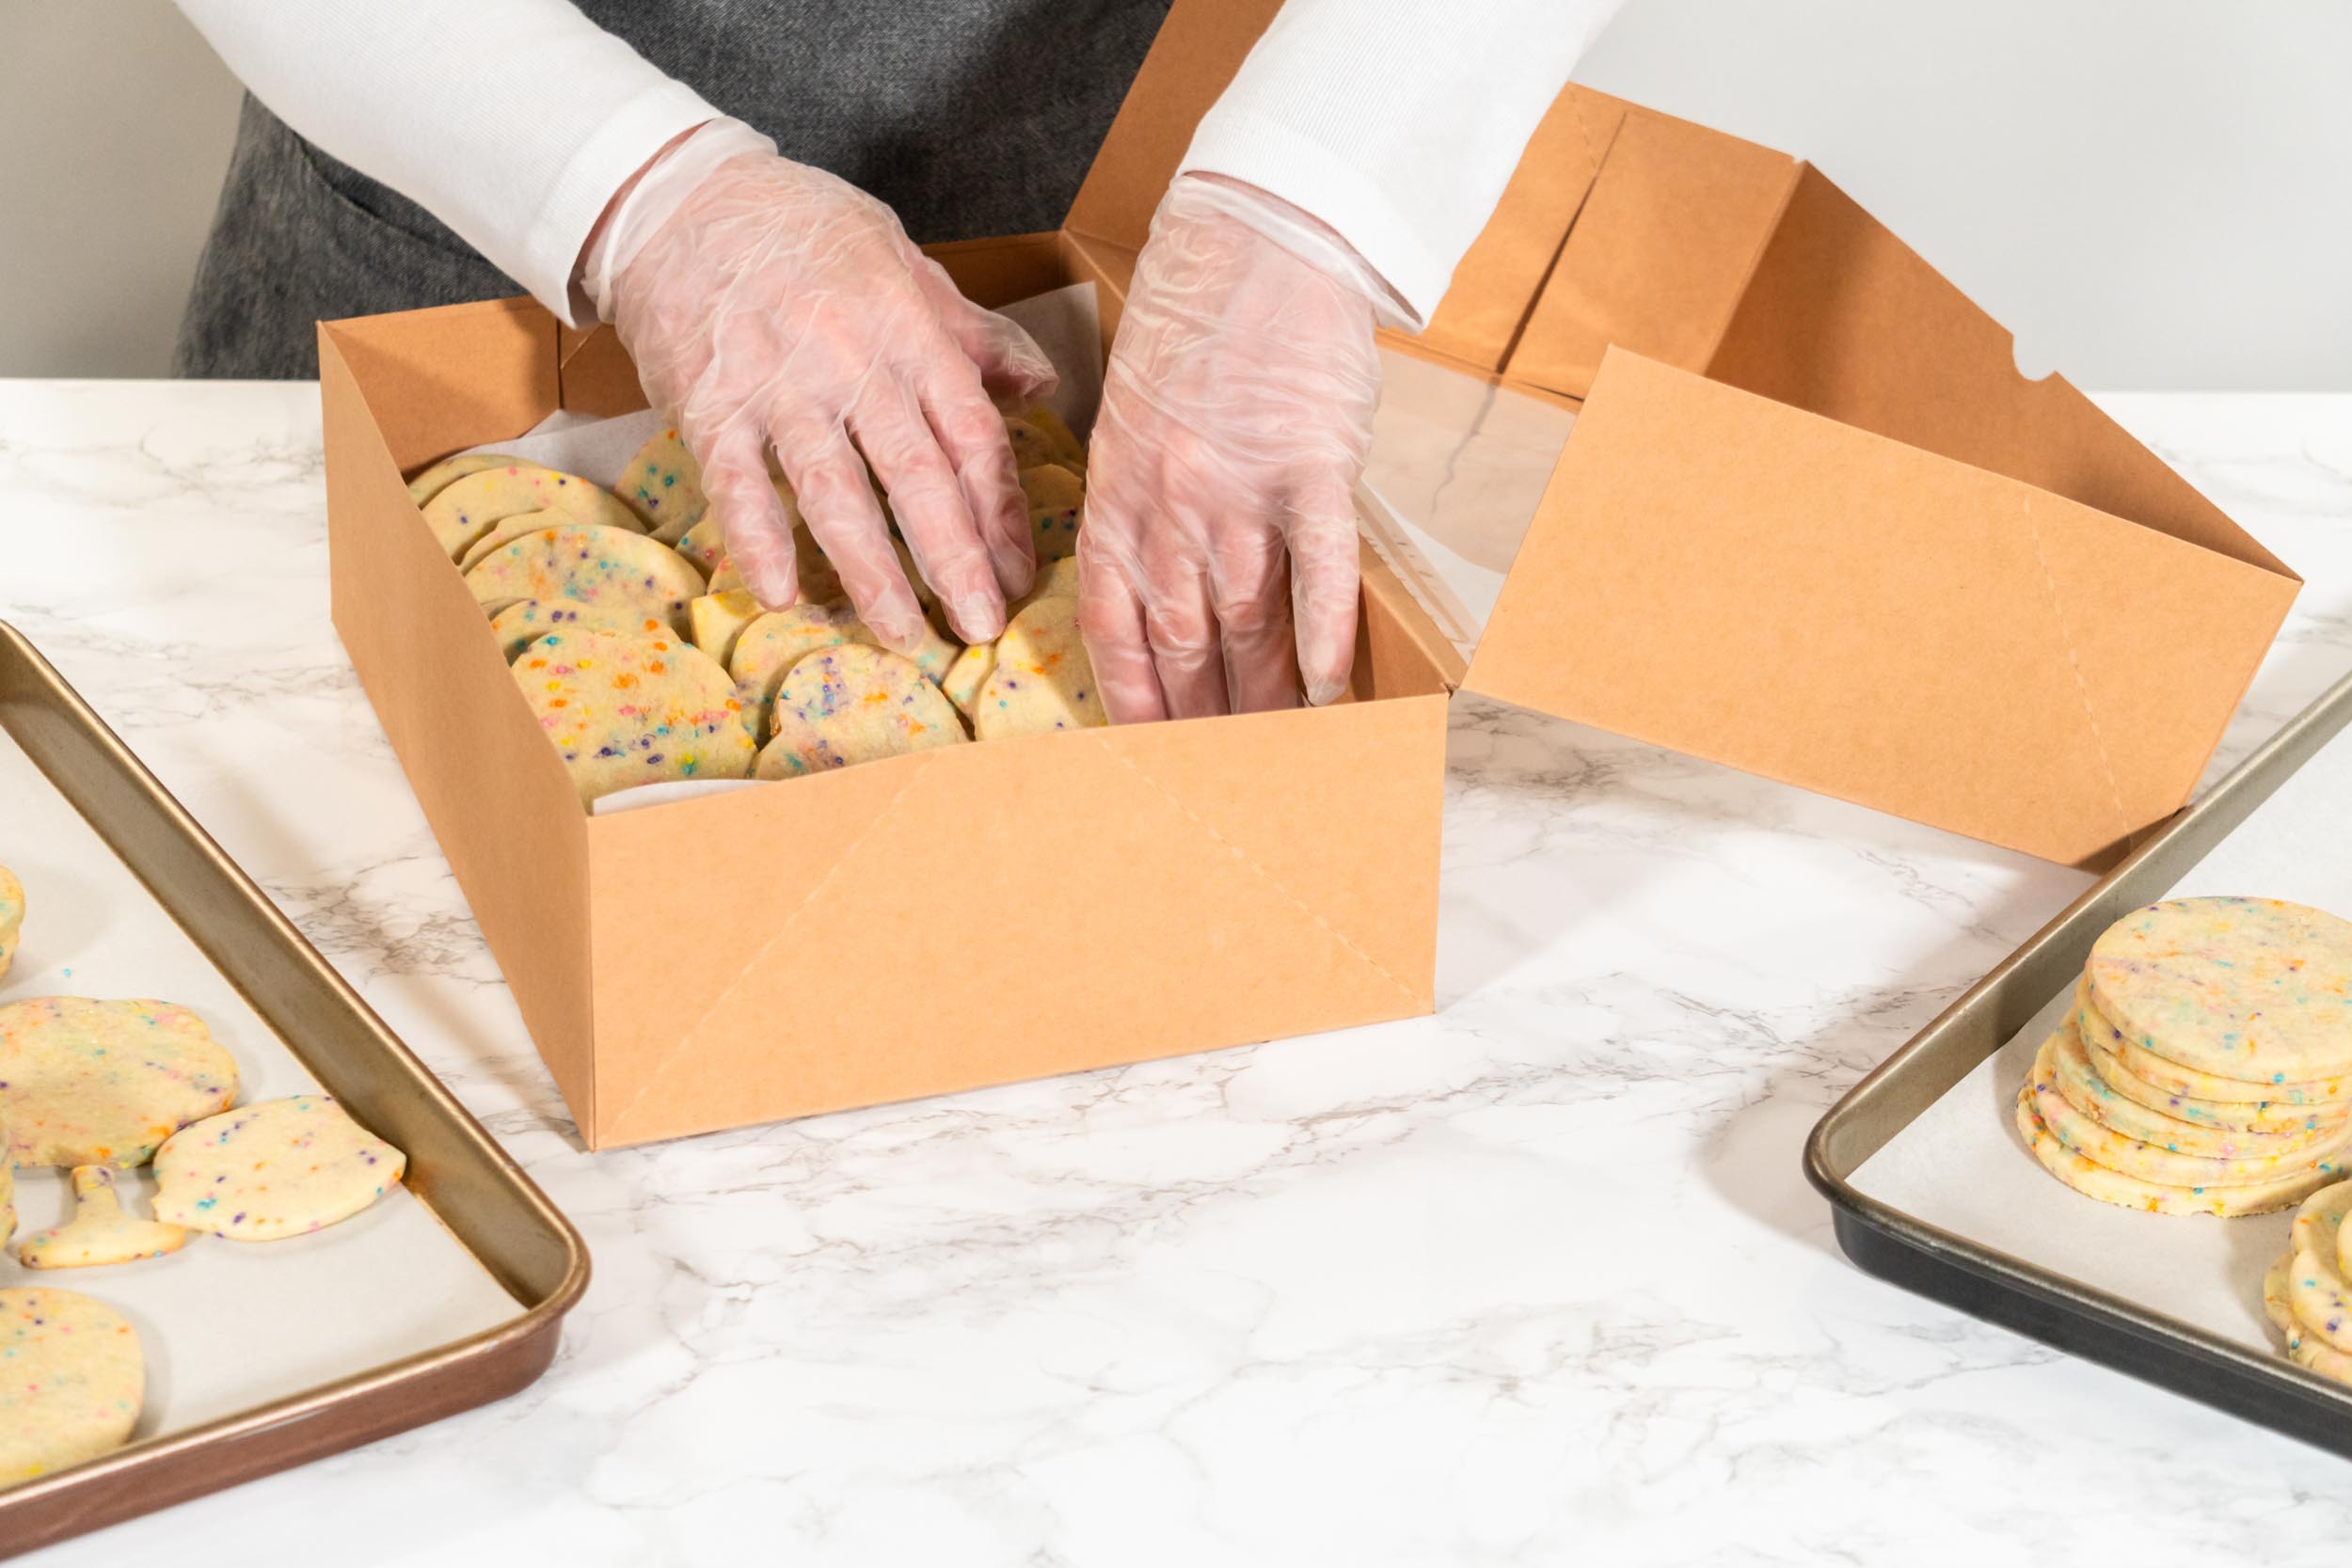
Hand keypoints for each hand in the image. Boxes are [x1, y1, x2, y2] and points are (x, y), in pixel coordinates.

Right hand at [605, 152, 1055, 644]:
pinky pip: (736, 483)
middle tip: (980, 628)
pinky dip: (756, 540)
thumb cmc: (803, 231)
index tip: (1018, 574)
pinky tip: (779, 593)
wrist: (682, 198)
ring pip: (834, 490)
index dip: (1000, 511)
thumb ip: (970, 333)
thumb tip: (1039, 383)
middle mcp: (852, 363)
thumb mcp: (902, 261)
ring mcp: (779, 386)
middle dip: (954, 559)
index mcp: (909, 331)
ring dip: (870, 570)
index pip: (971, 435)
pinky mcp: (710, 403)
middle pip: (915, 474)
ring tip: (900, 633)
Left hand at [1078, 175, 1384, 720]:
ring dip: (1262, 698)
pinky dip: (1322, 634)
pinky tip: (1328, 689)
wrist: (1258, 239)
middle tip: (1216, 776)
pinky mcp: (1311, 468)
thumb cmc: (1195, 322)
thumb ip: (1136, 499)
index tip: (1145, 749)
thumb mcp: (1131, 413)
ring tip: (1278, 755)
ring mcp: (1239, 489)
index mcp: (1117, 493)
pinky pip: (1317, 569)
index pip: (1112, 623)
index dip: (1130, 696)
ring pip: (1247, 622)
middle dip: (1198, 718)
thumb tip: (1158, 580)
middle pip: (1182, 640)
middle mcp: (1168, 504)